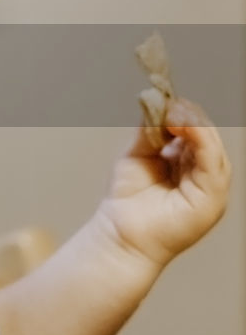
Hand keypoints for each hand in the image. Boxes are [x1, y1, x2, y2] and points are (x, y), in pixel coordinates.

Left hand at [94, 97, 230, 270]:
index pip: (194, 132)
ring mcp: (211, 187)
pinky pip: (213, 163)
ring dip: (194, 125)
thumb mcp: (137, 155)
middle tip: (168, 103)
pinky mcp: (212, 198)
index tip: (163, 98)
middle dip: (188, 117)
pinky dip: (200, 140)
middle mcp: (203, 175)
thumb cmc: (127, 202)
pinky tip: (182, 126)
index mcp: (189, 165)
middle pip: (207, 137)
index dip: (181, 114)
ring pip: (213, 147)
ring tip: (173, 112)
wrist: (120, 235)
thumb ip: (150, 132)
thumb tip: (156, 102)